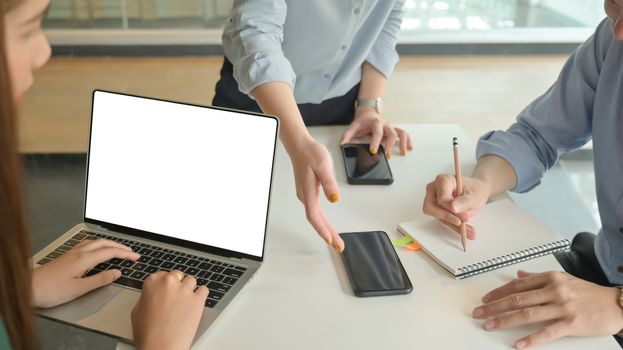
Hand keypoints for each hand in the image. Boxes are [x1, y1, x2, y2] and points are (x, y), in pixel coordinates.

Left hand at [32, 239, 139, 307]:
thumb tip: (117, 273)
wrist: (28, 288)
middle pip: (104, 243)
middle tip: (132, 251)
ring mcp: (72, 252)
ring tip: (118, 247)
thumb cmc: (51, 290)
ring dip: (110, 243)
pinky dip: (98, 243)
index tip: (136, 257)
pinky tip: (96, 248)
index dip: (125, 254)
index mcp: (84, 259)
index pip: (110, 252)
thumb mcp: (80, 289)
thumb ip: (100, 280)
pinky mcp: (66, 256)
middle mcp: (79, 252)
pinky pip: (87, 244)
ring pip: (95, 241)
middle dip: (120, 246)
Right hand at [132, 271, 208, 349]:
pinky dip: (201, 295)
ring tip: (185, 301)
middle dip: (176, 285)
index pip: (161, 274)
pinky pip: (204, 290)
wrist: (161, 346)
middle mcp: (169, 282)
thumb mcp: (137, 311)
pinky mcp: (198, 299)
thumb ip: (146, 296)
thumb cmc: (148, 334)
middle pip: (177, 275)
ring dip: (189, 288)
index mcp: (152, 282)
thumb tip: (151, 294)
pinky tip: (196, 302)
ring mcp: (185, 290)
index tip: (165, 290)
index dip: (164, 284)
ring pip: (191, 280)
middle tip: (174, 298)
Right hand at [289, 138, 343, 252]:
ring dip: (325, 229)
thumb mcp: (324, 165)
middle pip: (316, 220)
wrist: (300, 145)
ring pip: (315, 217)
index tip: (331, 242)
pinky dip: (322, 221)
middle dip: (328, 235)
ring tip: (335, 241)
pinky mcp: (307, 192)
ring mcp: (305, 195)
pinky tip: (326, 225)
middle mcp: (305, 196)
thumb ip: (329, 183)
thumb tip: (334, 199)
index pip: (315, 216)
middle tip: (339, 248)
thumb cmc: (311, 153)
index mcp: (308, 192)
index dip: (323, 230)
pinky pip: (315, 211)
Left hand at [340, 108, 412, 156]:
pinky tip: (409, 147)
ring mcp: (391, 127)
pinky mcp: (394, 130)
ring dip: (403, 142)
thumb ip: (347, 135)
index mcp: (375, 123)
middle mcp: (385, 124)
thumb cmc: (362, 121)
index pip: (376, 132)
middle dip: (390, 145)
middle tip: (388, 155)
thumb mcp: (353, 126)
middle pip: (391, 133)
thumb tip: (342, 144)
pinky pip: (403, 134)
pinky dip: (408, 140)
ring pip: (400, 133)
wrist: (368, 113)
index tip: (373, 150)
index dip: (375, 142)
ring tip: (403, 152)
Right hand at [422, 174, 490, 237]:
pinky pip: (443, 221)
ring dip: (453, 225)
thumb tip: (453, 207)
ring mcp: (434, 200)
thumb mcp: (474, 195)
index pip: (441, 198)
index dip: (451, 210)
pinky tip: (467, 231)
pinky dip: (455, 227)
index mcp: (443, 180)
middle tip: (462, 223)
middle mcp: (434, 189)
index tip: (464, 217)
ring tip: (469, 231)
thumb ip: (464, 201)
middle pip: (431, 207)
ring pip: (437, 216)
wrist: (477, 192)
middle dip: (447, 218)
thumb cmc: (475, 189)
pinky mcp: (438, 210)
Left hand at [473, 270, 622, 347]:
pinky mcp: (572, 323)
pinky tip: (518, 343)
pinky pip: (547, 332)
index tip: (484, 300)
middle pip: (517, 299)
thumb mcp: (563, 279)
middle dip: (494, 307)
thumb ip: (539, 278)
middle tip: (478, 313)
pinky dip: (531, 338)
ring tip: (489, 325)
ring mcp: (562, 306)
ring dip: (505, 320)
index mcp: (550, 278)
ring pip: (527, 314)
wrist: (616, 305)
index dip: (498, 293)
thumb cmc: (588, 293)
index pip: (517, 286)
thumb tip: (519, 274)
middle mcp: (554, 290)